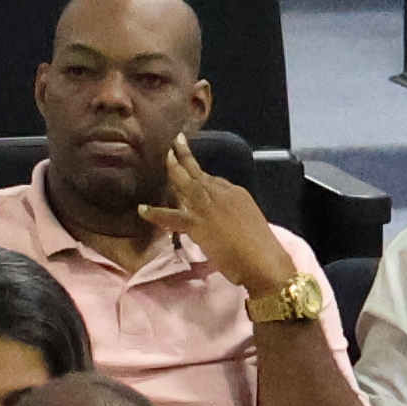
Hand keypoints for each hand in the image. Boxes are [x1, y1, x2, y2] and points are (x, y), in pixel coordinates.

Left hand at [166, 133, 306, 304]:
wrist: (263, 261)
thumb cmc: (262, 249)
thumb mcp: (252, 225)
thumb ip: (236, 219)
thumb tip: (225, 223)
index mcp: (238, 195)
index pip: (217, 181)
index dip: (205, 178)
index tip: (197, 174)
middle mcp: (223, 194)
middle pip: (201, 173)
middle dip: (187, 158)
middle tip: (176, 144)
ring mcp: (209, 207)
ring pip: (187, 183)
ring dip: (174, 169)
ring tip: (166, 156)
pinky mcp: (198, 223)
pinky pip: (173, 217)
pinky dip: (156, 214)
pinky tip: (142, 209)